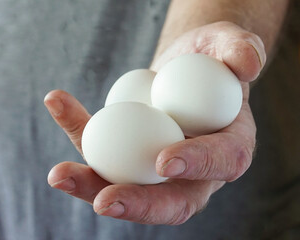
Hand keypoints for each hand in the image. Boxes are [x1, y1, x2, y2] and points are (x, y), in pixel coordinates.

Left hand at [44, 21, 264, 224]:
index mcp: (229, 146)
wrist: (184, 64)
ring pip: (126, 185)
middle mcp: (194, 169)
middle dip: (138, 205)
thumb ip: (240, 50)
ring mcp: (155, 165)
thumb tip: (246, 64)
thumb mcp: (228, 44)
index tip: (164, 160)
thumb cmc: (211, 56)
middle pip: (171, 200)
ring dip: (90, 184)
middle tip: (104, 201)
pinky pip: (99, 146)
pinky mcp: (125, 150)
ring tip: (59, 175)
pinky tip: (57, 103)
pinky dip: (76, 128)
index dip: (196, 165)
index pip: (220, 163)